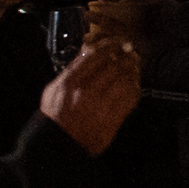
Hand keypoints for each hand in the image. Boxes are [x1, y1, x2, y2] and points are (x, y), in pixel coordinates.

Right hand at [41, 24, 143, 151]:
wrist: (58, 145)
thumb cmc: (55, 116)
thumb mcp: (54, 89)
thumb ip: (71, 69)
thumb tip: (87, 50)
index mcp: (69, 82)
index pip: (95, 54)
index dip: (111, 44)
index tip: (118, 41)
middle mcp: (86, 91)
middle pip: (113, 65)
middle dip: (125, 55)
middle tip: (130, 51)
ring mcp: (100, 106)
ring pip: (124, 79)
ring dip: (132, 70)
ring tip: (133, 66)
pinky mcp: (112, 119)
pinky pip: (130, 98)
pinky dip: (134, 88)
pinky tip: (133, 84)